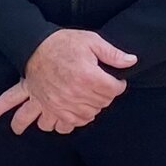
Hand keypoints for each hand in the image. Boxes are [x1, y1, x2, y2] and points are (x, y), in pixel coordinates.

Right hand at [0, 29, 135, 134]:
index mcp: (87, 76)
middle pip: (102, 104)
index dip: (118, 84)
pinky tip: (76, 110)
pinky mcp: (50, 108)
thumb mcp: (91, 41)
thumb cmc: (62, 43)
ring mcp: (61, 103)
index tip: (116, 81)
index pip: (114, 90)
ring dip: (91, 109)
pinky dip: (72, 120)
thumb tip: (132, 61)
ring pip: (86, 116)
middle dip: (105, 95)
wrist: (33, 48)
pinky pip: (65, 124)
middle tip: (101, 86)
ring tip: (89, 97)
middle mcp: (75, 93)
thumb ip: (112, 53)